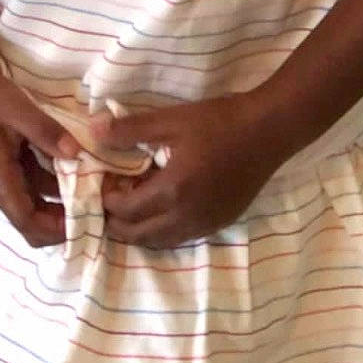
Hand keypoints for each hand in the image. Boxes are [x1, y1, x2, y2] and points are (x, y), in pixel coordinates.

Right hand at [0, 62, 80, 246]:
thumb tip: (76, 155)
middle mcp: (2, 185)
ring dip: (62, 204)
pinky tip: (80, 171)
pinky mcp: (13, 166)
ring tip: (94, 193)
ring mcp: (7, 177)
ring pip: (37, 205)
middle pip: (32, 222)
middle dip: (61, 223)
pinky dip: (57, 186)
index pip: (26, 221)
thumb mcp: (18, 109)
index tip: (86, 220)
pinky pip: (37, 185)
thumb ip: (45, 132)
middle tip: (95, 209)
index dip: (55, 229)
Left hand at [90, 94, 280, 248]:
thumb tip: (93, 131)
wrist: (269, 131)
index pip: (125, 211)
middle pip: (139, 236)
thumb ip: (130, 129)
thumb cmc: (220, 121)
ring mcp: (206, 224)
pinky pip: (182, 237)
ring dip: (140, 231)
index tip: (104, 182)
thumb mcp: (172, 120)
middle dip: (117, 223)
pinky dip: (163, 231)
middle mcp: (187, 217)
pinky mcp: (220, 223)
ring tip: (132, 209)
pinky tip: (163, 209)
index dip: (107, 200)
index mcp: (172, 191)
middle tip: (110, 202)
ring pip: (161, 242)